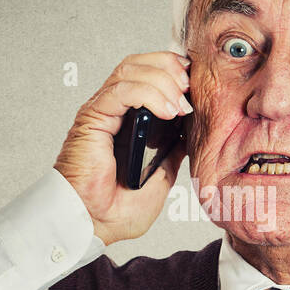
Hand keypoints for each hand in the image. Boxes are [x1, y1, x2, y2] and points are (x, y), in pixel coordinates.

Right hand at [54, 50, 191, 245]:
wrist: (93, 225)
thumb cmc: (115, 210)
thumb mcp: (160, 179)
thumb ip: (172, 154)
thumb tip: (190, 136)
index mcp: (126, 120)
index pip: (147, 75)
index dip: (171, 70)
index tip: (196, 85)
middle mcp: (112, 111)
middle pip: (138, 64)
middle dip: (169, 67)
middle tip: (190, 88)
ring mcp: (101, 113)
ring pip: (130, 71)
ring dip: (162, 80)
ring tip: (180, 103)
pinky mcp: (92, 119)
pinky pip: (121, 91)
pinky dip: (147, 93)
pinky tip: (166, 111)